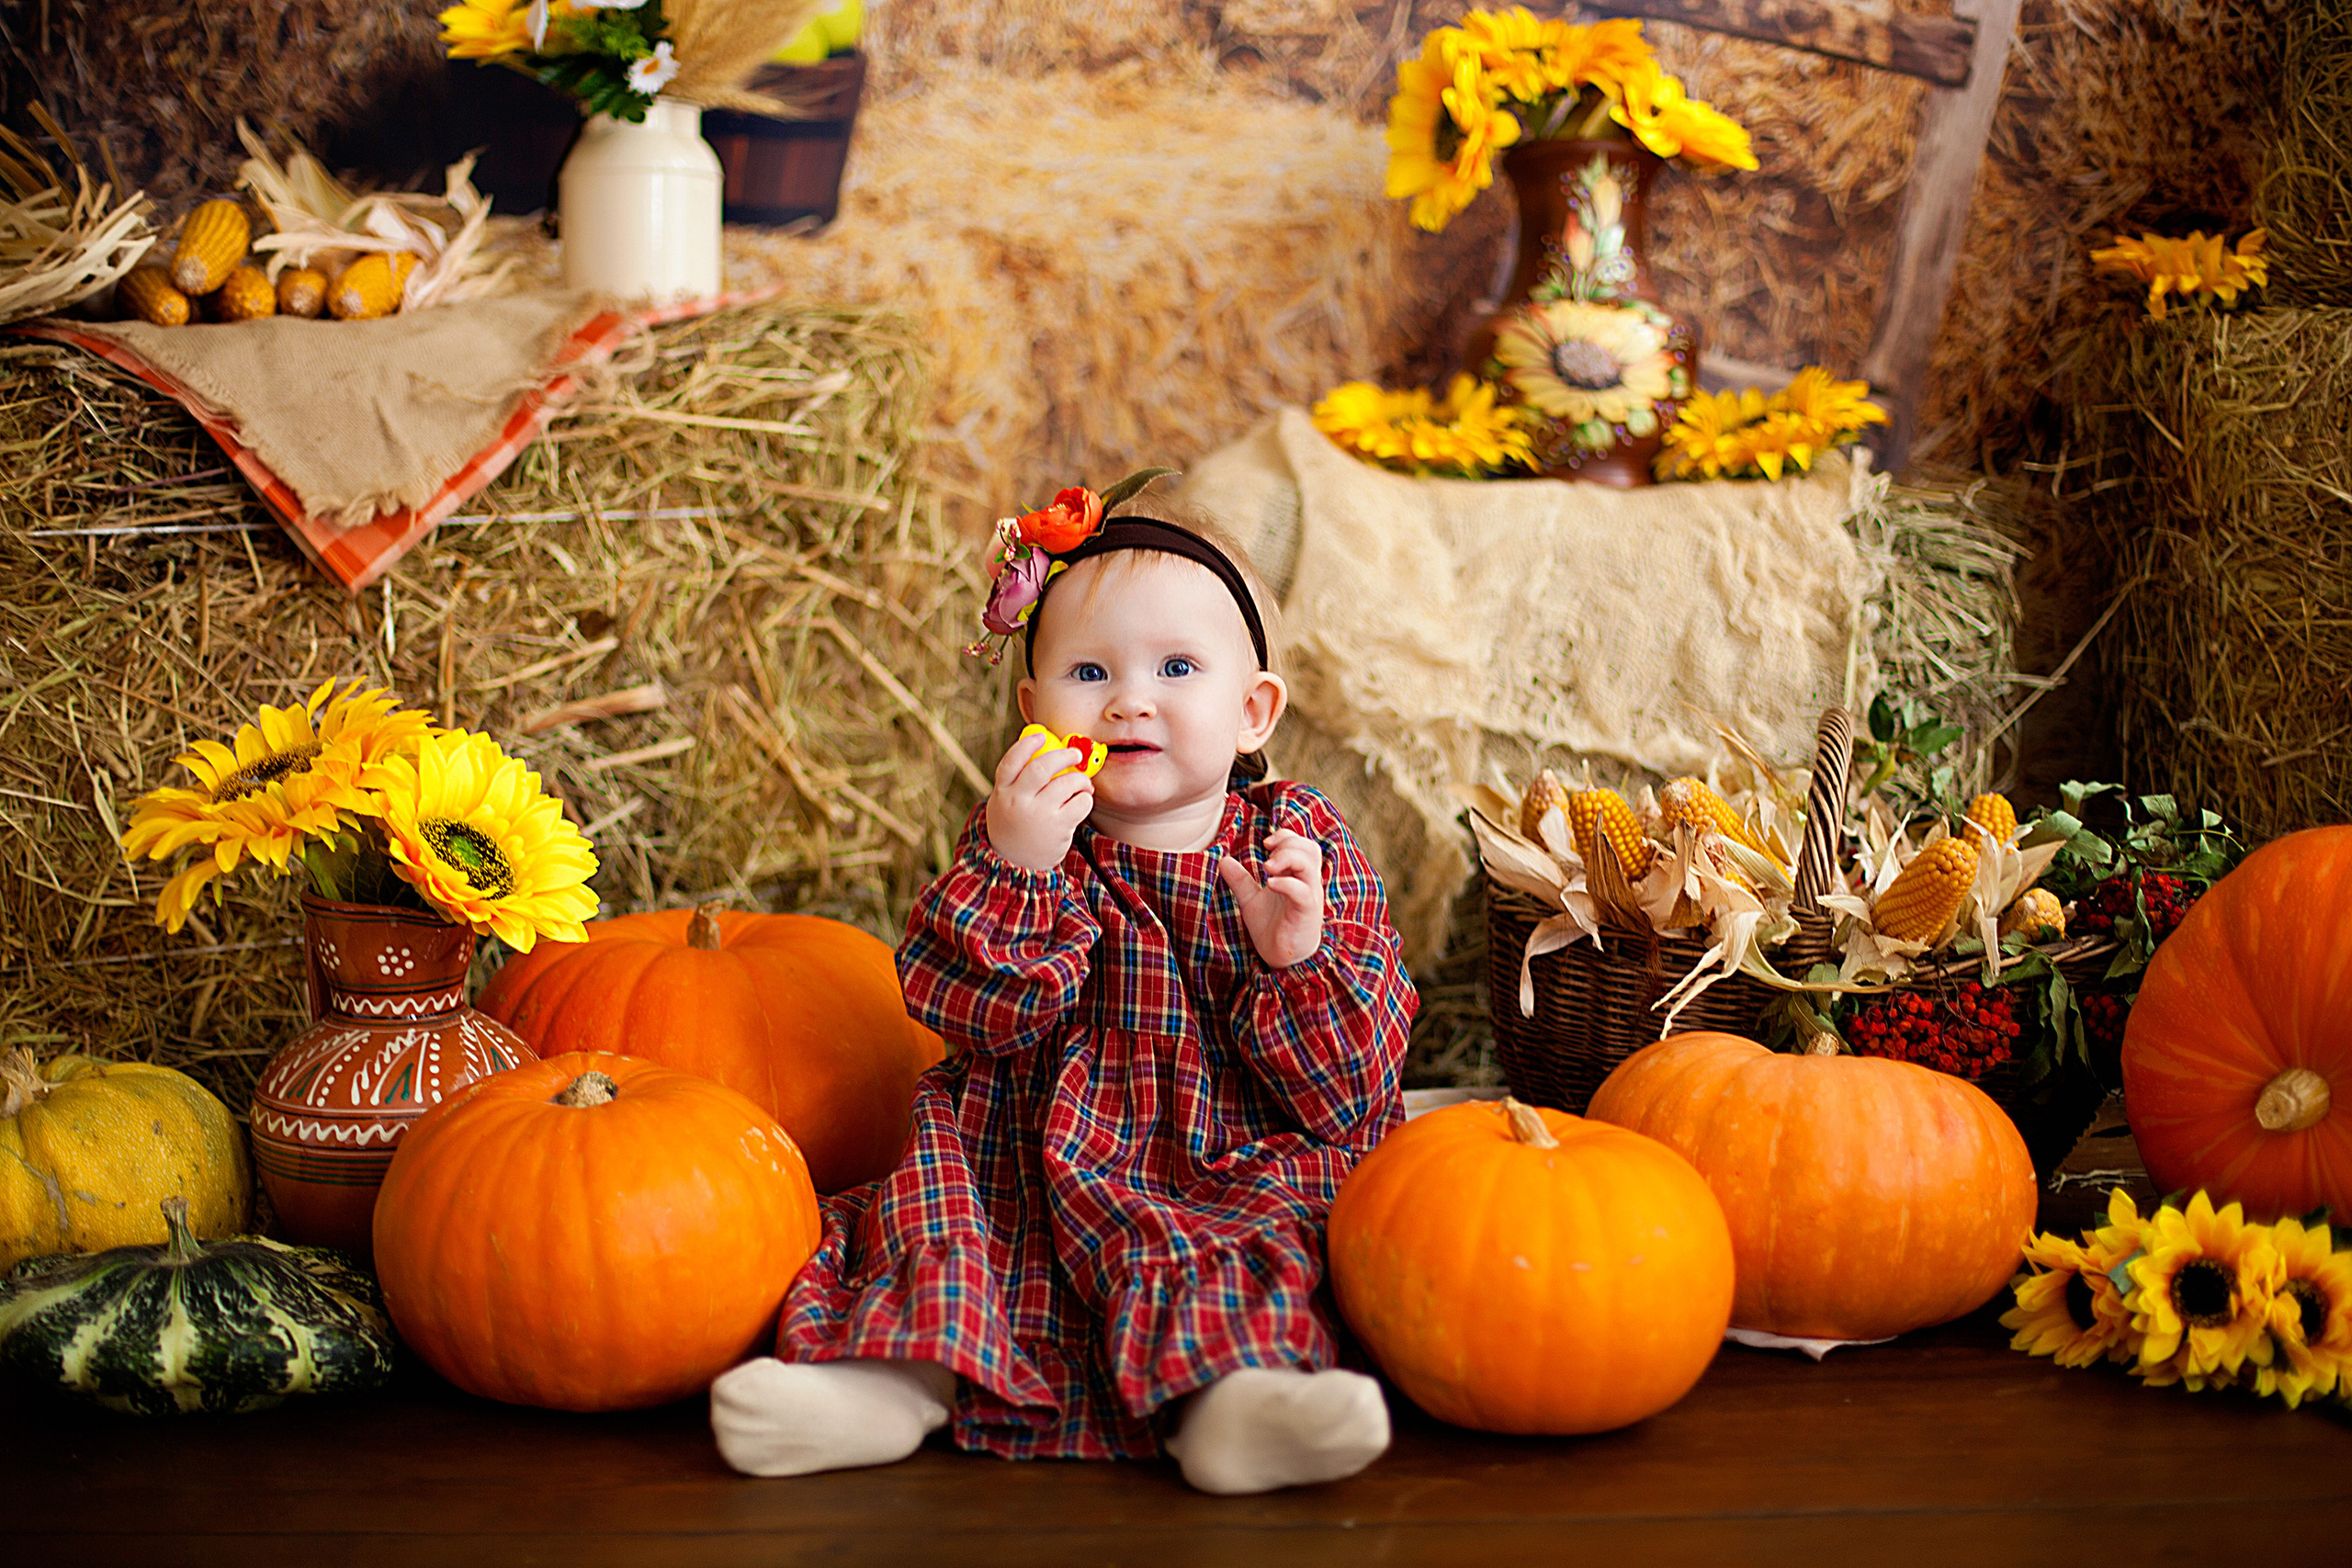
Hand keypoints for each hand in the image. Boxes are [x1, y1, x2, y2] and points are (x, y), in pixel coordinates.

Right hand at [985, 729, 1094, 871]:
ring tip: (1083, 784)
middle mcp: (1018, 802)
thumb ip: (1018, 781)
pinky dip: (1086, 798)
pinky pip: (1080, 803)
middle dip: (1063, 756)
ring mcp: (1039, 815)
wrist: (1016, 864)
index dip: (1027, 744)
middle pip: (1042, 768)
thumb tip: (1047, 750)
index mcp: (1002, 792)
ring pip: (1067, 783)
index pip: (1012, 761)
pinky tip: (1082, 801)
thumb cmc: (1014, 825)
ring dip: (1080, 779)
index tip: (1042, 735)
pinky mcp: (1058, 828)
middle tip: (1075, 754)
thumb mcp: (1004, 803)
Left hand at [1217, 829, 1323, 968]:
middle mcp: (1306, 883)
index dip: (1285, 836)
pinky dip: (1286, 884)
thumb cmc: (1273, 927)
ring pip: (1310, 865)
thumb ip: (1240, 880)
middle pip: (1310, 849)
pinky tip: (1268, 884)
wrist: (1282, 959)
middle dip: (1288, 843)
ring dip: (1288, 858)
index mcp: (1297, 877)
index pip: (1302, 844)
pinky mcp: (1306, 912)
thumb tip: (1223, 859)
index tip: (1265, 844)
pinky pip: (1303, 892)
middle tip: (1267, 855)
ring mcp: (1309, 897)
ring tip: (1267, 867)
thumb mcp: (1252, 900)